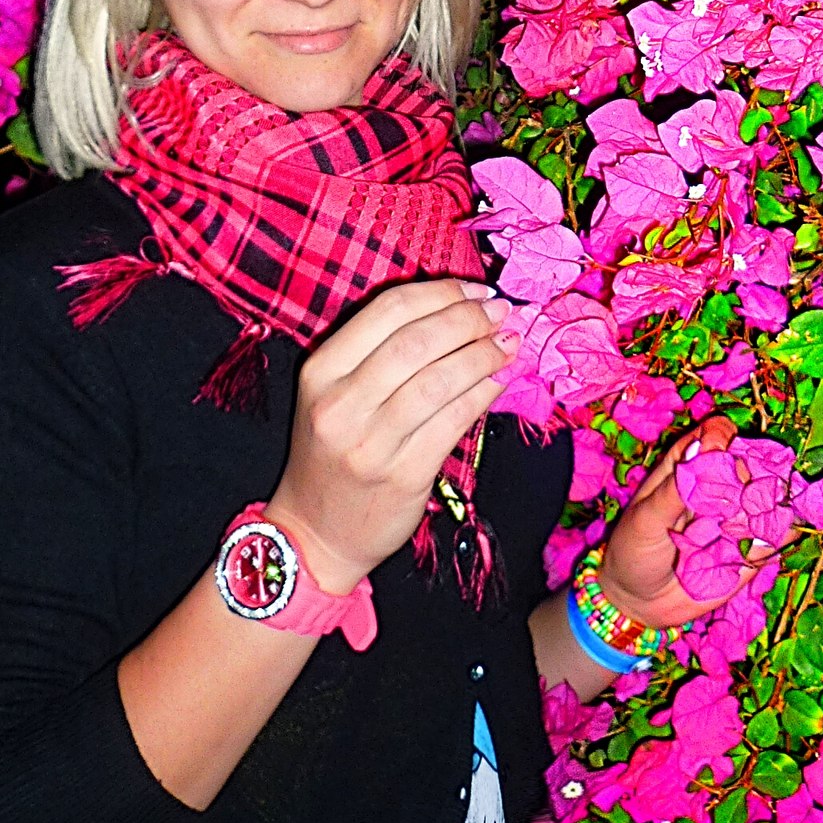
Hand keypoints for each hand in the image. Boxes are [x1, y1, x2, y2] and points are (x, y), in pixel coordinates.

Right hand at [265, 278, 515, 594]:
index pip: (388, 310)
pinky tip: (500, 379)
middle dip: (468, 319)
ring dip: (483, 354)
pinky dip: (484, 392)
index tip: (475, 289)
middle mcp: (340, 405)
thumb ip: (380, 351)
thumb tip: (461, 308)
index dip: (440, 292)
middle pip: (417, 341)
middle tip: (500, 312)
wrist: (315, 533)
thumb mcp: (334, 394)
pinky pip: (454, 421)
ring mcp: (370, 444)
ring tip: (508, 343)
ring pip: (439, 379)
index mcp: (320, 372)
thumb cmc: (334, 453)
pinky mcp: (403, 476)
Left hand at [597, 414, 772, 631]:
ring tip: (750, 522)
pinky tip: (762, 543)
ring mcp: (739, 515)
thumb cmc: (633, 550)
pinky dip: (781, 532)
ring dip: (770, 502)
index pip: (717, 434)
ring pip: (771, 494)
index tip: (720, 452)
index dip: (724, 438)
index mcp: (688, 465)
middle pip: (751, 460)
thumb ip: (675, 489)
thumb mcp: (646, 519)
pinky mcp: (753, 547)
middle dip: (752, 472)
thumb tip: (704, 447)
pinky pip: (779, 534)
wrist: (639, 602)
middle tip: (739, 494)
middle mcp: (719, 485)